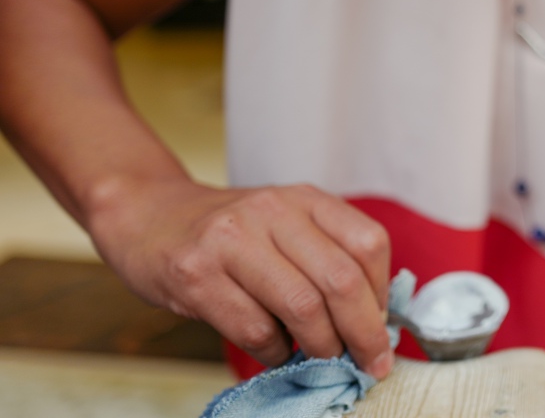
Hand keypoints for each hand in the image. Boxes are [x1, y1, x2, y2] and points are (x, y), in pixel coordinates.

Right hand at [87, 178, 393, 376]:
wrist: (148, 215)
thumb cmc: (230, 232)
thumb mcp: (285, 223)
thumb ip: (327, 254)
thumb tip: (374, 317)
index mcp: (304, 198)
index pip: (368, 243)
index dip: (381, 293)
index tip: (380, 325)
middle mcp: (272, 211)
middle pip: (341, 279)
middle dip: (363, 332)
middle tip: (369, 362)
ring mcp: (231, 240)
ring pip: (302, 307)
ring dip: (321, 346)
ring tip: (321, 357)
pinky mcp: (195, 275)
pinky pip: (254, 329)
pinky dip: (275, 352)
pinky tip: (275, 350)